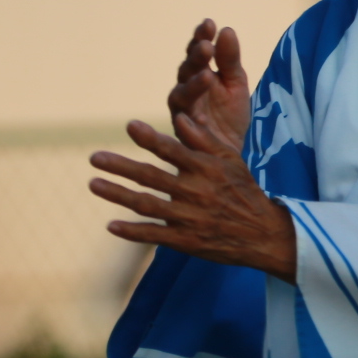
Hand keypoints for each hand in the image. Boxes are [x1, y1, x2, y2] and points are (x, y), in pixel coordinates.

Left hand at [91, 110, 295, 279]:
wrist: (263, 234)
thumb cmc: (243, 190)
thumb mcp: (230, 159)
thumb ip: (203, 139)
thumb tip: (180, 116)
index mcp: (205, 169)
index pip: (173, 151)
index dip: (150, 138)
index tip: (129, 126)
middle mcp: (194, 192)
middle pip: (151, 177)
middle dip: (120, 167)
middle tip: (94, 157)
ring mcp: (188, 218)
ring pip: (146, 205)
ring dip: (117, 195)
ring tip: (93, 184)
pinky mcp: (185, 240)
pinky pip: (154, 235)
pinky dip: (131, 232)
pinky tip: (111, 225)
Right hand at [168, 19, 252, 154]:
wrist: (237, 155)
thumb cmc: (232, 117)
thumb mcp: (235, 84)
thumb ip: (230, 60)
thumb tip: (226, 30)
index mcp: (199, 74)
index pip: (198, 52)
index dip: (201, 37)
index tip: (210, 23)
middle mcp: (187, 91)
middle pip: (187, 70)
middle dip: (195, 57)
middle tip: (206, 46)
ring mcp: (183, 113)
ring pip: (182, 95)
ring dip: (192, 85)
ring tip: (205, 75)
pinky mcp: (185, 135)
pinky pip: (183, 125)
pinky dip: (186, 120)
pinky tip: (188, 115)